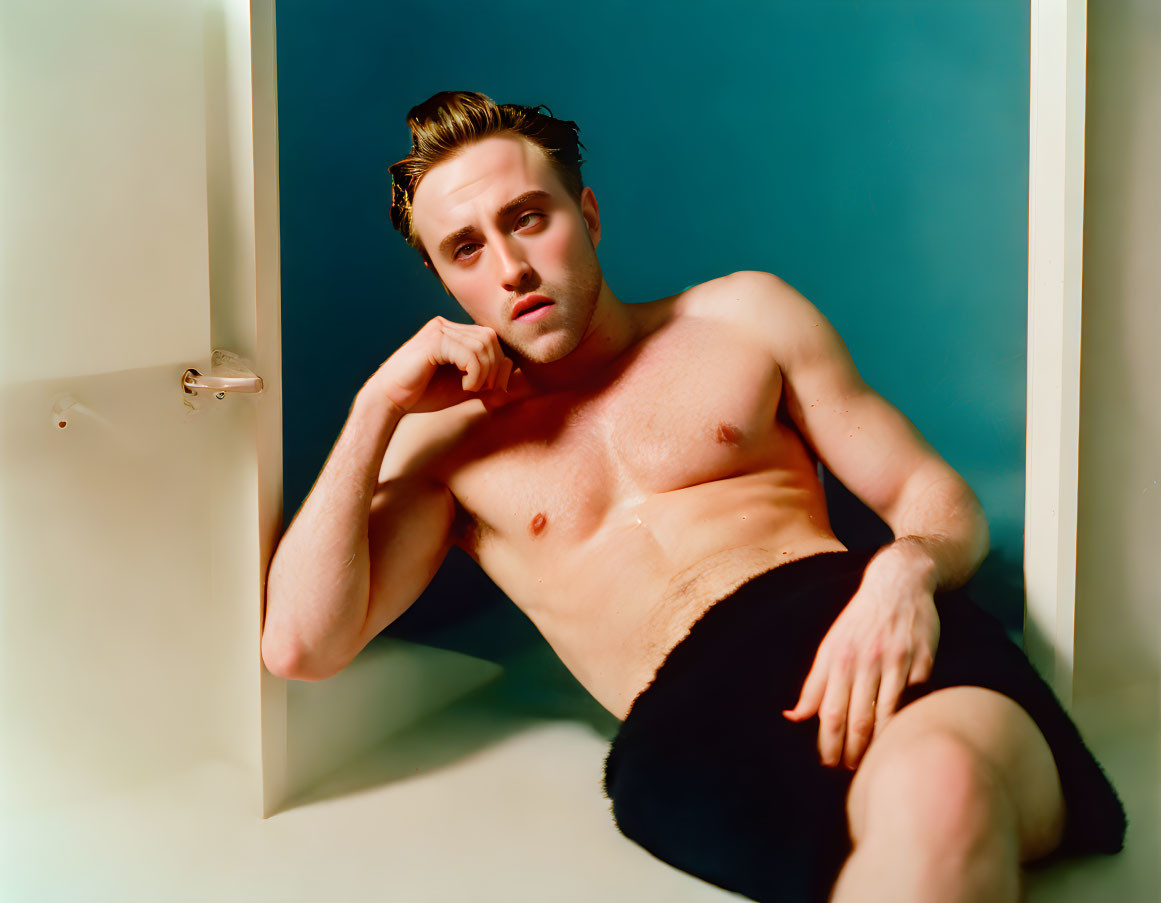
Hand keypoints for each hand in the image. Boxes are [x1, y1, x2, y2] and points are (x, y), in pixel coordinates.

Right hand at [368, 316, 516, 412]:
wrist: (389, 400)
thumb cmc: (424, 394)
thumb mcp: (464, 386)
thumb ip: (487, 377)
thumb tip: (513, 369)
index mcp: (452, 332)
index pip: (490, 338)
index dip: (498, 363)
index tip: (490, 387)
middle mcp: (445, 325)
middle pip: (490, 338)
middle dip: (495, 367)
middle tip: (484, 389)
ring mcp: (438, 330)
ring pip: (483, 344)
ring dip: (485, 372)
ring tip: (472, 388)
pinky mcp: (434, 341)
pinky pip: (470, 353)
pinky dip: (476, 373)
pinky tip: (465, 386)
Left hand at [781, 553, 939, 770]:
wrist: (898, 584)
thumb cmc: (859, 621)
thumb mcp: (829, 646)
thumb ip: (813, 684)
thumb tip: (792, 717)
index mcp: (839, 658)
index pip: (829, 712)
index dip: (827, 743)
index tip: (827, 763)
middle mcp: (865, 660)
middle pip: (857, 718)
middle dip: (852, 751)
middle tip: (850, 770)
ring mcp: (896, 660)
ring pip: (886, 714)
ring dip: (878, 744)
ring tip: (872, 762)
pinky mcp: (923, 660)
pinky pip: (915, 698)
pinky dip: (908, 720)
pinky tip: (901, 738)